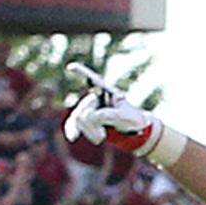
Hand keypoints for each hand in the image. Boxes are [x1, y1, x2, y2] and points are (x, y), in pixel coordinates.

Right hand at [61, 71, 180, 170]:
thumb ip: (108, 115)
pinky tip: (73, 137)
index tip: (71, 67)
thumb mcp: (126, 118)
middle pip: (85, 108)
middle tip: (103, 136)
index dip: (82, 73)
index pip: (93, 80)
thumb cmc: (133, 121)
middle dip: (93, 123)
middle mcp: (94, 97)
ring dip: (89, 130)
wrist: (134, 132)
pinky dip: (72, 130)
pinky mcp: (83, 119)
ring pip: (78, 117)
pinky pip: (72, 122)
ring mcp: (87, 108)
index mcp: (106, 92)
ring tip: (102, 137)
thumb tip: (91, 116)